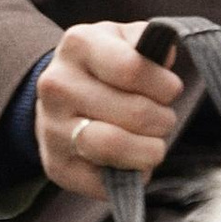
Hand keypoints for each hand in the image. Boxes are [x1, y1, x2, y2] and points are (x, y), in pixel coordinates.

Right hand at [36, 20, 185, 201]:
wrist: (60, 94)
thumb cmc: (104, 65)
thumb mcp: (123, 38)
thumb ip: (148, 41)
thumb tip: (165, 55)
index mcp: (78, 45)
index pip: (134, 69)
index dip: (165, 85)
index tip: (169, 90)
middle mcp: (57, 85)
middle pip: (135, 112)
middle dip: (163, 120)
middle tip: (162, 119)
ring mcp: (51, 128)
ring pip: (114, 147)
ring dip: (149, 151)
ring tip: (153, 144)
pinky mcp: (56, 165)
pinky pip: (106, 183)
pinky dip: (130, 176)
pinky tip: (132, 162)